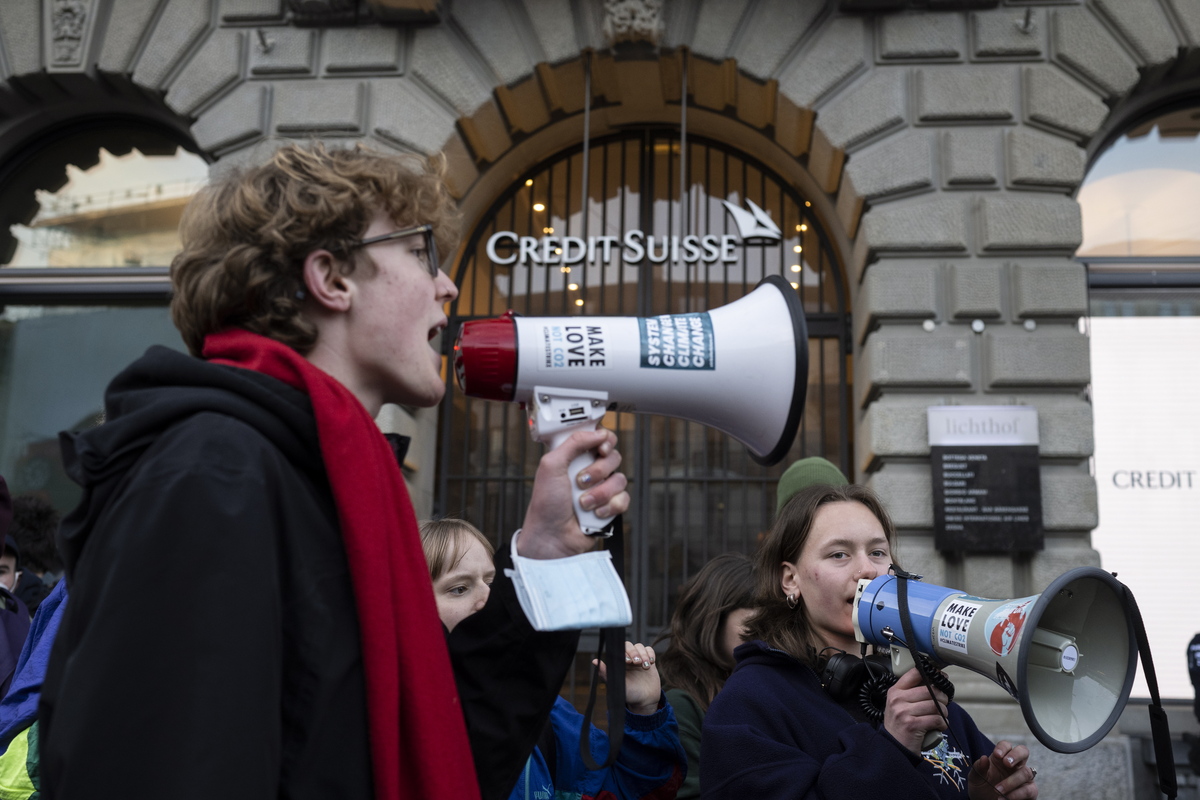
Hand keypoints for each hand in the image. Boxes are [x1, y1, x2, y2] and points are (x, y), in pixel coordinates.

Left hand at [517, 427, 628, 558]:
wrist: (552, 537)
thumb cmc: (546, 505)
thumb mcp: (551, 465)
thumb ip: (573, 442)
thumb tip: (598, 433)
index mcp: (575, 458)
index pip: (600, 439)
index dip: (605, 440)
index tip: (601, 448)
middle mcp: (590, 471)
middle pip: (613, 457)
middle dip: (599, 470)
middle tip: (581, 481)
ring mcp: (601, 490)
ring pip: (619, 479)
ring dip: (600, 493)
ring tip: (583, 503)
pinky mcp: (609, 507)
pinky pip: (623, 499)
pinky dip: (608, 507)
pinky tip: (594, 514)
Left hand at [595, 642, 659, 715]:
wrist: (645, 700)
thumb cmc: (629, 694)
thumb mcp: (617, 685)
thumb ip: (605, 673)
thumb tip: (594, 661)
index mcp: (619, 662)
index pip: (619, 649)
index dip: (624, 652)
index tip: (627, 662)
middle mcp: (628, 658)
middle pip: (629, 645)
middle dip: (634, 652)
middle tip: (637, 663)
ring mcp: (639, 658)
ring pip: (640, 647)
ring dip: (643, 654)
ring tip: (645, 667)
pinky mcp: (649, 660)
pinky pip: (649, 650)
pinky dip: (650, 654)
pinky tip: (651, 663)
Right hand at [882, 668, 948, 753]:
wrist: (893, 746)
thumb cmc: (900, 724)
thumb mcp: (899, 704)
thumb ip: (912, 693)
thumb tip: (936, 683)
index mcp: (895, 691)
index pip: (915, 673)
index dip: (932, 673)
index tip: (941, 677)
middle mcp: (897, 699)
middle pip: (930, 690)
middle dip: (942, 698)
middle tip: (943, 704)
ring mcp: (904, 712)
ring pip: (935, 705)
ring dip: (944, 712)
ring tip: (942, 716)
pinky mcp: (912, 725)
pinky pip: (936, 719)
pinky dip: (943, 723)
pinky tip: (940, 725)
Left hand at [968, 741, 1037, 799]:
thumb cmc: (982, 786)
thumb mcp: (975, 777)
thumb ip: (979, 768)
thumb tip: (983, 758)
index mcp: (1001, 758)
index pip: (1006, 746)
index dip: (1003, 747)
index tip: (996, 754)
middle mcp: (1015, 765)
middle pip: (1023, 752)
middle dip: (1016, 755)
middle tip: (1007, 763)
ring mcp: (1024, 778)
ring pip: (1026, 772)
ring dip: (1011, 781)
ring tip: (997, 789)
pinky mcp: (1029, 792)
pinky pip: (1029, 790)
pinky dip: (1017, 794)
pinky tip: (1006, 798)